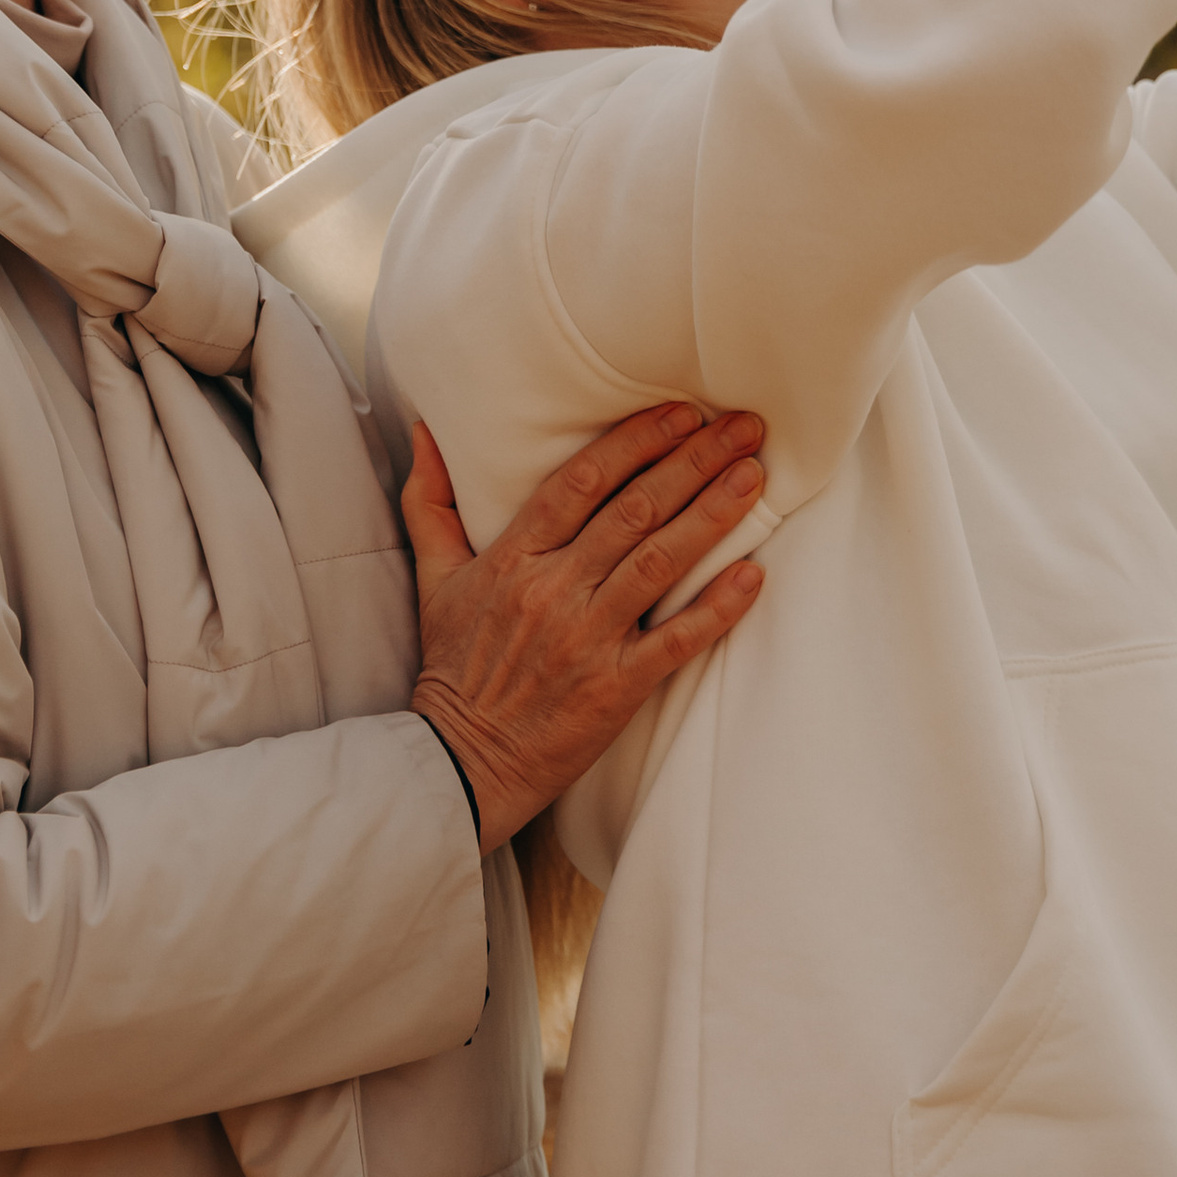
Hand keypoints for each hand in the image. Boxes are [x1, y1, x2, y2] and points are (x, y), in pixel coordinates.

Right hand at [403, 403, 766, 853]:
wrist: (459, 763)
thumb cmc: (454, 666)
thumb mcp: (433, 578)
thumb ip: (430, 501)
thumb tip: (423, 433)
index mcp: (513, 558)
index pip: (581, 481)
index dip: (635, 442)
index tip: (680, 413)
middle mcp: (553, 590)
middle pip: (633, 510)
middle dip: (692, 461)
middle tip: (742, 425)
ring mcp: (586, 639)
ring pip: (659, 562)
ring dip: (712, 514)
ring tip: (753, 475)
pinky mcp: (615, 690)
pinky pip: (674, 641)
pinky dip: (716, 608)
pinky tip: (752, 574)